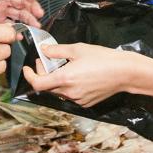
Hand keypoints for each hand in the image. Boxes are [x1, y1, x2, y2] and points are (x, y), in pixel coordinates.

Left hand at [21, 43, 141, 106]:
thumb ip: (56, 50)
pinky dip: (68, 86)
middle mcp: (69, 93)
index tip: (27, 68)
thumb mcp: (78, 49)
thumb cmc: (103, 58)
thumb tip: (43, 50)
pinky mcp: (86, 103)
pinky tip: (78, 76)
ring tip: (65, 67)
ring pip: (59, 91)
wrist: (125, 73)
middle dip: (43, 74)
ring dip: (56, 80)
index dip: (29, 76)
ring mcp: (78, 100)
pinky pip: (70, 95)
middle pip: (47, 87)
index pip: (37, 83)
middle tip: (48, 60)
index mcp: (64, 79)